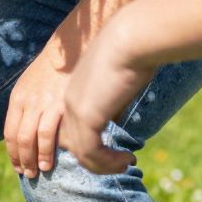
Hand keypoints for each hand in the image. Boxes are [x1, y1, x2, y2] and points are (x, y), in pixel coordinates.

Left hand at [3, 39, 71, 177]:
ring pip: (33, 139)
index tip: (17, 166)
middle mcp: (27, 102)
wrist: (71, 49)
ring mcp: (44, 104)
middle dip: (22, 160)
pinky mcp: (61, 105)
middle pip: (20, 139)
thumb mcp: (32, 85)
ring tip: (41, 171)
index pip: (10, 132)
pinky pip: (51, 133)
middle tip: (28, 174)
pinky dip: (50, 150)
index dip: (12, 153)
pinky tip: (54, 160)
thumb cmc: (54, 70)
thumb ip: (29, 107)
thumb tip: (29, 131)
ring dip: (36, 159)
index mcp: (18, 98)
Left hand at [60, 17, 156, 174]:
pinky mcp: (87, 116)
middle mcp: (68, 102)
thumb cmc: (133, 51)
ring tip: (125, 163)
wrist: (132, 36)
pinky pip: (91, 153)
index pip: (68, 129)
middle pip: (69, 144)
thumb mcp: (117, 80)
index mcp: (73, 91)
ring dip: (104, 165)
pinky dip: (108, 162)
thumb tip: (117, 116)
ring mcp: (74, 110)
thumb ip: (112, 100)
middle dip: (93, 160)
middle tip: (119, 163)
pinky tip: (127, 158)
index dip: (87, 145)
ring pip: (81, 153)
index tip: (113, 153)